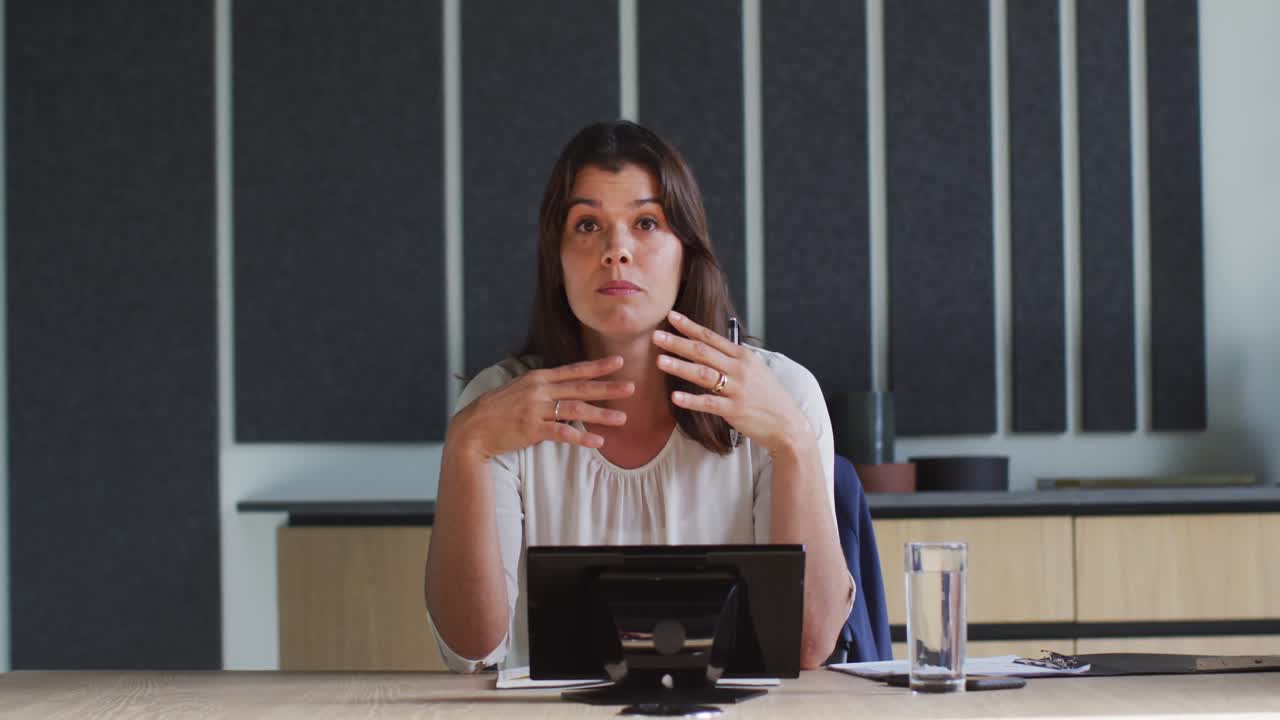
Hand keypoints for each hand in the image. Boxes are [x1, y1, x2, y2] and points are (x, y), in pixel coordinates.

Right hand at [449, 356, 634, 460]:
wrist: (473, 427)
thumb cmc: (497, 409)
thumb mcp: (520, 389)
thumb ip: (543, 387)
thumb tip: (565, 387)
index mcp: (538, 378)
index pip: (573, 370)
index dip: (597, 367)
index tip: (618, 363)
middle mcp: (539, 390)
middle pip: (580, 388)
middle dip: (607, 388)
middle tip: (631, 388)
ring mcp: (535, 409)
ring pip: (575, 410)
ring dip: (600, 414)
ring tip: (621, 418)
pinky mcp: (532, 429)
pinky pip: (562, 433)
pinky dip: (581, 438)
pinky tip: (597, 442)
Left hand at [653, 310, 812, 455]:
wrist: (787, 423)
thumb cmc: (768, 395)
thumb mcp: (754, 369)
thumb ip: (732, 358)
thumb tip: (710, 345)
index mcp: (743, 356)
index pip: (711, 337)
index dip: (689, 327)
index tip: (671, 316)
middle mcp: (739, 369)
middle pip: (703, 352)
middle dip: (678, 343)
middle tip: (656, 336)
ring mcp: (737, 389)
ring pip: (703, 374)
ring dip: (680, 367)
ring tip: (659, 361)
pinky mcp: (734, 410)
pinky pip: (708, 403)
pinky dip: (691, 400)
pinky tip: (675, 396)